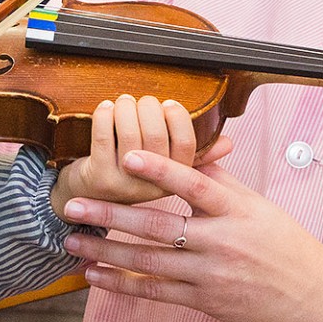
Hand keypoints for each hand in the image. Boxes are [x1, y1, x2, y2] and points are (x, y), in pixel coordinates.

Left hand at [53, 94, 232, 217]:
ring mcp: (127, 188)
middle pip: (157, 138)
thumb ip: (204, 166)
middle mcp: (154, 190)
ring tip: (122, 102)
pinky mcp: (100, 183)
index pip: (187, 146)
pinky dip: (104, 116)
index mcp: (181, 190)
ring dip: (126, 110)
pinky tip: (105, 109)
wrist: (94, 220)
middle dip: (149, 109)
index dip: (178, 120)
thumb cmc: (140, 193)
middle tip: (141, 100)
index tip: (169, 105)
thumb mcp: (182, 189)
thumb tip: (227, 143)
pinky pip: (103, 139)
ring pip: (131, 136)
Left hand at [60, 149, 322, 321]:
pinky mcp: (204, 300)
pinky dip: (123, 284)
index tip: (127, 156)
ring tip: (72, 242)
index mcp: (237, 210)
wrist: (313, 296)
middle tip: (73, 205)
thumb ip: (220, 181)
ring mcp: (211, 274)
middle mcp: (221, 241)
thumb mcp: (258, 205)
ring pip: (149, 262)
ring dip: (106, 252)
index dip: (160, 170)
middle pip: (159, 225)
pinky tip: (96, 276)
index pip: (194, 185)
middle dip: (112, 214)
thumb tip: (189, 150)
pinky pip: (156, 292)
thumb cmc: (285, 245)